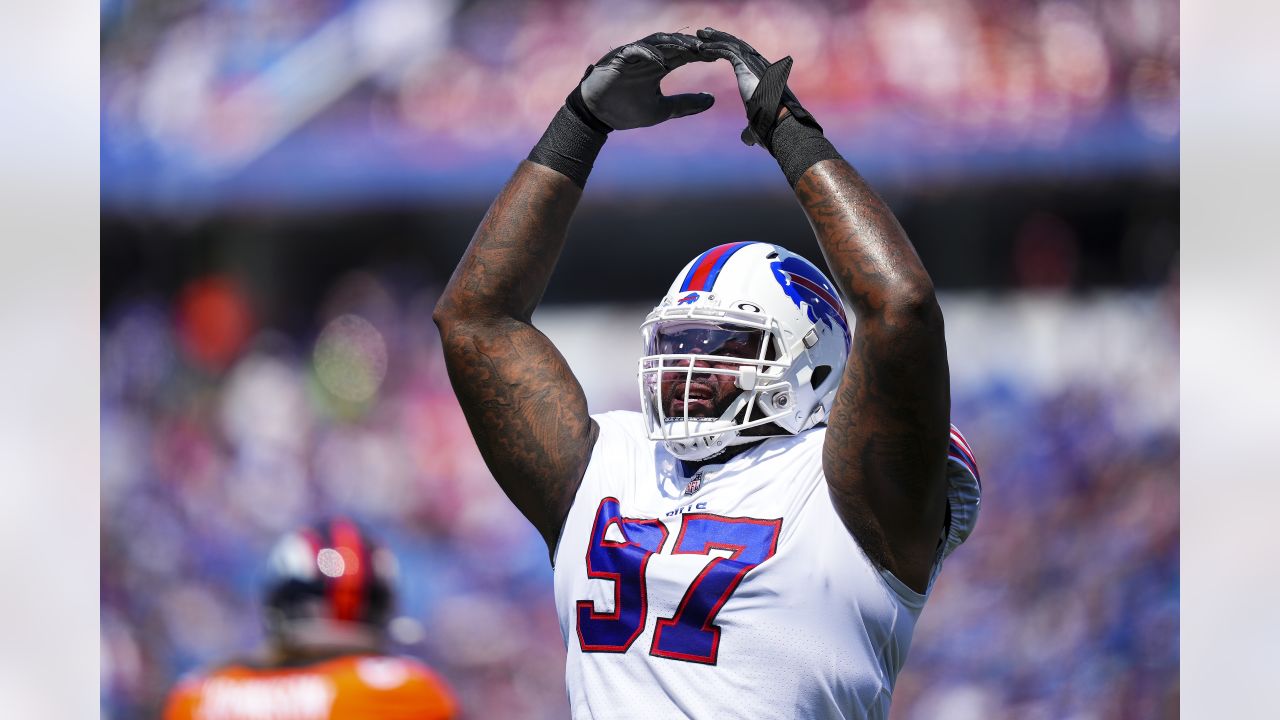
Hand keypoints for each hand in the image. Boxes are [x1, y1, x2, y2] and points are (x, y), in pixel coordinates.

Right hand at [569, 33, 715, 131]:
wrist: (597, 116)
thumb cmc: (626, 111)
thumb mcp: (663, 110)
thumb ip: (686, 104)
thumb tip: (711, 100)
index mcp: (659, 66)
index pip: (685, 54)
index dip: (702, 53)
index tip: (720, 56)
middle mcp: (649, 56)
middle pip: (676, 44)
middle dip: (694, 44)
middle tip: (714, 48)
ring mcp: (634, 54)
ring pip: (659, 42)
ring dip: (676, 44)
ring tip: (694, 49)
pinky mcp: (619, 57)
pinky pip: (637, 49)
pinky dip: (650, 53)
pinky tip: (663, 61)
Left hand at [695, 27, 821, 148]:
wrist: (779, 126)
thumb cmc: (771, 130)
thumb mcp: (756, 128)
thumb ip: (750, 131)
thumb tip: (746, 139)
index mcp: (759, 78)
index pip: (742, 58)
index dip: (727, 51)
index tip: (713, 49)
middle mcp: (759, 67)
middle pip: (736, 46)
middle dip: (719, 38)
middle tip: (703, 33)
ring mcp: (754, 66)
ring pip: (732, 45)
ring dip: (715, 38)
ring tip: (700, 33)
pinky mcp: (747, 68)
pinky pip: (728, 52)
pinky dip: (714, 48)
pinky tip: (701, 47)